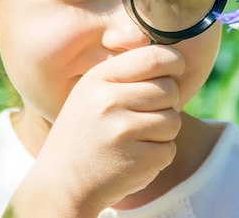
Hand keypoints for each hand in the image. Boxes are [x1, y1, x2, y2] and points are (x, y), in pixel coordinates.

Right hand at [6, 46, 183, 217]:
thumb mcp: (93, 91)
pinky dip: (159, 155)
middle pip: (170, 90)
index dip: (175, 61)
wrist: (62, 182)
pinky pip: (169, 149)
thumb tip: (172, 55)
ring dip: (164, 131)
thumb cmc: (87, 129)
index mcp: (99, 78)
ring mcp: (122, 132)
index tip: (176, 68)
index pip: (154, 57)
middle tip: (145, 114)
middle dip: (167, 102)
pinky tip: (134, 157)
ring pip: (174, 121)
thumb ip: (127, 71)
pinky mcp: (137, 160)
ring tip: (137, 137)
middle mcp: (109, 102)